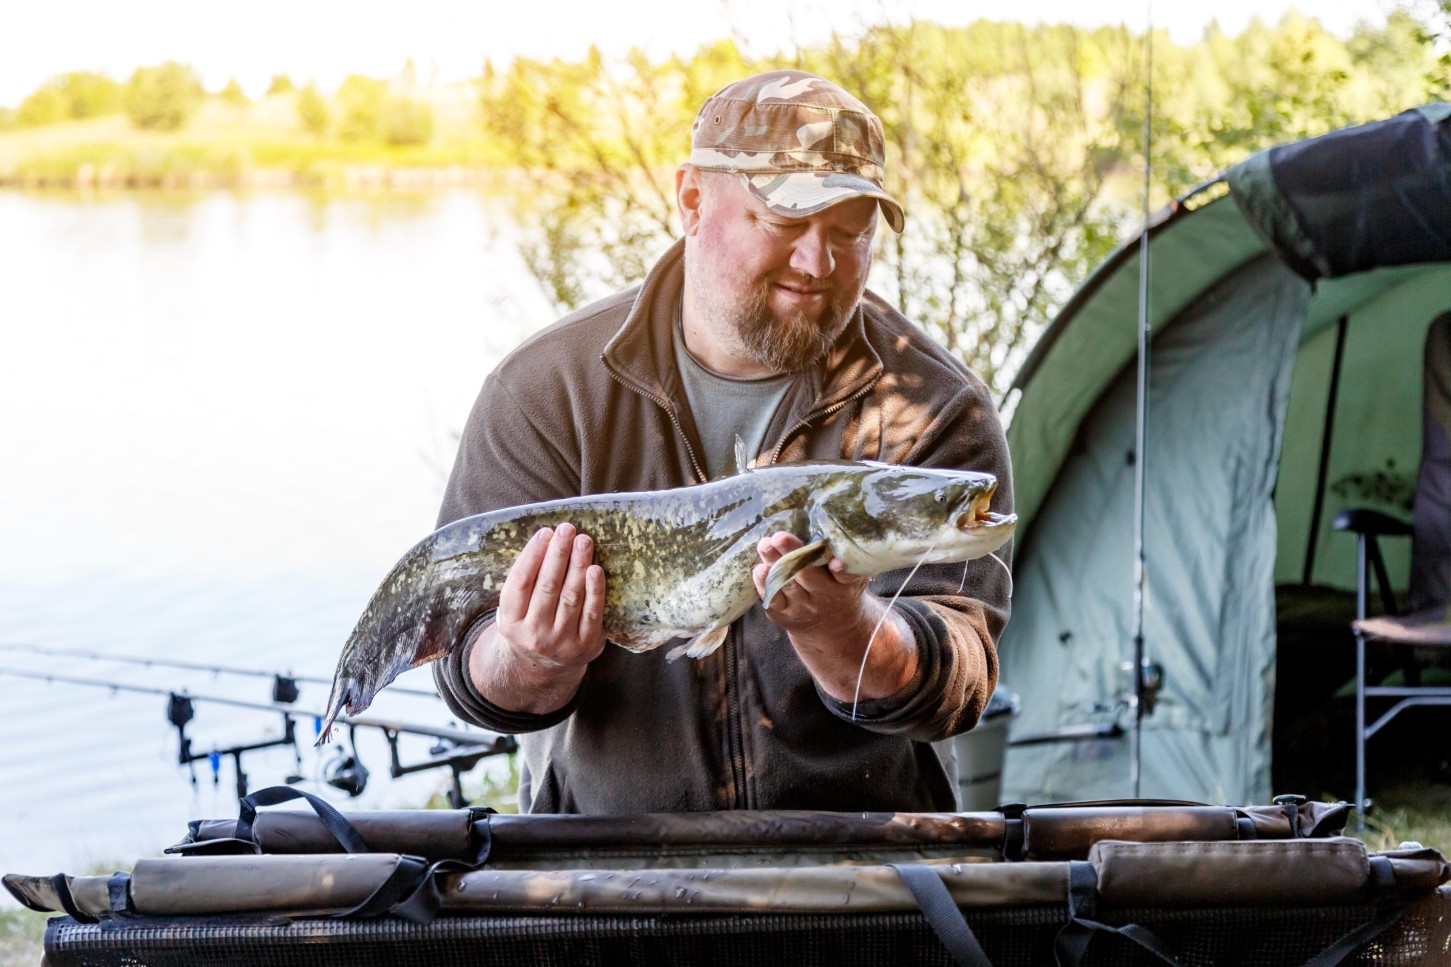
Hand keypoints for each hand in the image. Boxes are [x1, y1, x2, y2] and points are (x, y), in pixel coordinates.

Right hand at [468, 523, 606, 713]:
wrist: (544, 667)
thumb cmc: (532, 623)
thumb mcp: (517, 608)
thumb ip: (526, 580)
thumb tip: (546, 538)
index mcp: (511, 621)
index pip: (520, 582)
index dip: (532, 555)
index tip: (545, 532)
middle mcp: (533, 633)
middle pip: (547, 587)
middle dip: (558, 554)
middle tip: (567, 529)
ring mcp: (560, 642)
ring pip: (570, 597)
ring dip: (578, 565)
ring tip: (583, 541)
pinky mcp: (585, 645)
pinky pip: (592, 613)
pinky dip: (594, 590)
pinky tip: (595, 569)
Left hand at [752, 532, 870, 636]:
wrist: (830, 626)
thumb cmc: (839, 590)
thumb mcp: (851, 579)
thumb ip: (845, 562)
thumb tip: (830, 536)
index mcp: (843, 585)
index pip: (846, 577)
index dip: (841, 570)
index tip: (835, 562)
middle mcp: (823, 597)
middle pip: (807, 574)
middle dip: (792, 554)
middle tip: (779, 537)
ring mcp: (801, 606)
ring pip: (786, 583)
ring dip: (773, 562)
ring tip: (765, 545)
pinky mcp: (783, 612)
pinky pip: (772, 598)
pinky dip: (764, 583)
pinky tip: (759, 569)